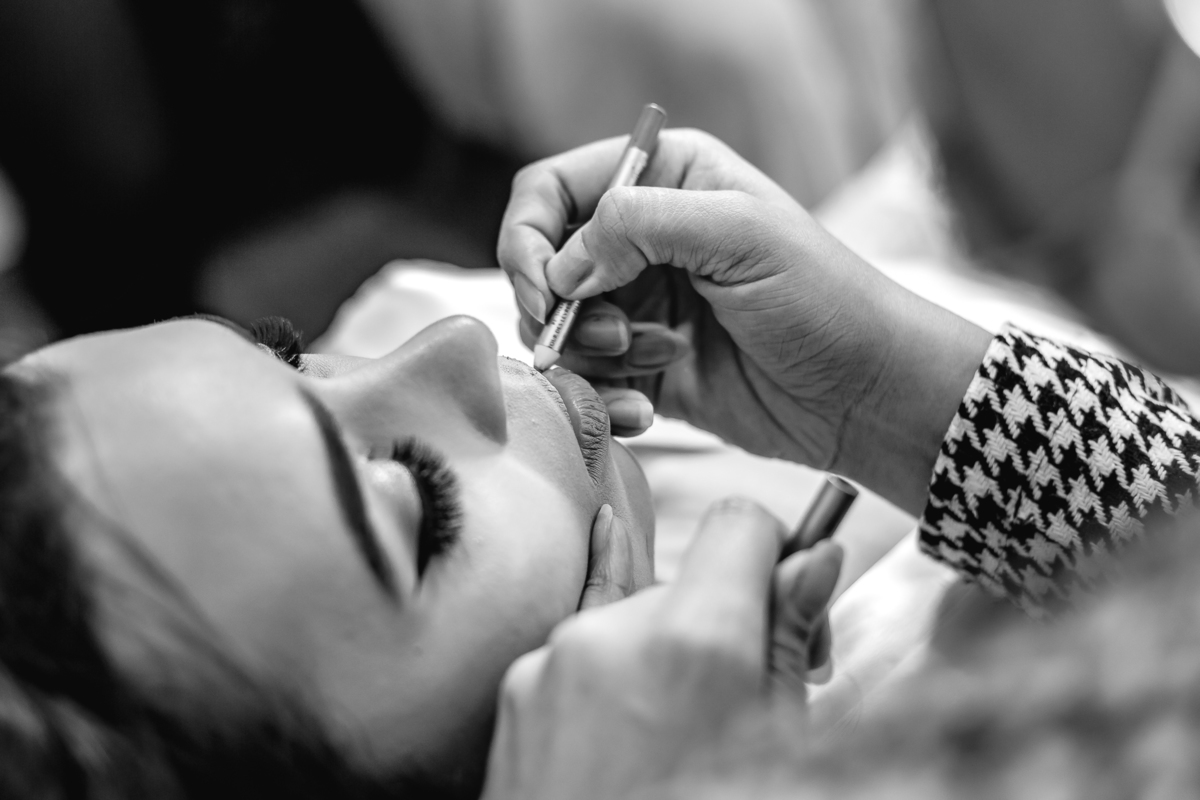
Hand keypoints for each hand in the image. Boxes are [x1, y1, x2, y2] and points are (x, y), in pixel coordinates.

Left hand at [482, 498, 841, 799]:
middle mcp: (612, 634)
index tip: (790, 603)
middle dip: (725, 624)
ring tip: (675, 742)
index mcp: (694, 644)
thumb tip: (814, 561)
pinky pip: (583, 656)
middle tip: (745, 702)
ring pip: (636, 619)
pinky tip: (624, 750)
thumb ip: (789, 641)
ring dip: (665, 657)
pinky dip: (613, 685)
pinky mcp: (516, 689)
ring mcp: (553, 660)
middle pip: (691, 581)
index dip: (777, 553)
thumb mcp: (776, 751)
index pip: (743, 525)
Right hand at [499, 129, 990, 513]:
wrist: (865, 394)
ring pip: (556, 329)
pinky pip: (586, 381)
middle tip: (611, 338)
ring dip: (587, 356)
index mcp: (663, 179)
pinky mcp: (644, 368)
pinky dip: (603, 399)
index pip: (550, 190)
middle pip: (541, 264)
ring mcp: (640, 305)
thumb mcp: (740, 235)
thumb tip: (562, 268)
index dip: (529, 238)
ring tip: (652, 364)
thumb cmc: (823, 301)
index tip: (545, 292)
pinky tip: (645, 409)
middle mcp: (642, 237)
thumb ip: (639, 224)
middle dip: (558, 309)